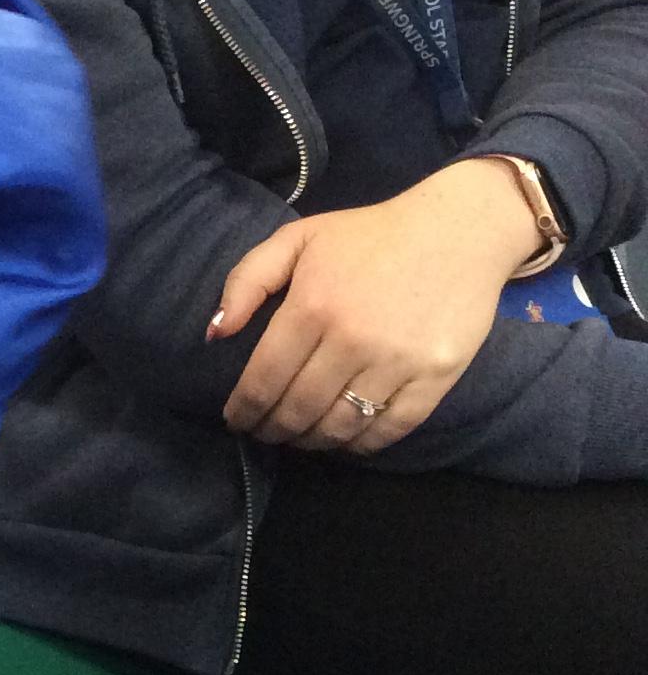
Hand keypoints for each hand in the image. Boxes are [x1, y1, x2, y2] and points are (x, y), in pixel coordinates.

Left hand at [209, 160, 542, 454]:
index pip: (263, 381)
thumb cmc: (370, 235)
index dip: (244, 410)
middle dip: (273, 430)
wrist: (459, 229)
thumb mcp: (299, 239)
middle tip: (265, 433)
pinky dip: (361, 445)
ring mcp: (397, 362)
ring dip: (312, 441)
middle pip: (298, 410)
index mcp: (312, 307)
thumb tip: (215, 334)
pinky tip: (344, 440)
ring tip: (300, 438)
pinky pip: (389, 429)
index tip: (236, 421)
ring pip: (340, 426)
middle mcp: (352, 340)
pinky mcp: (435, 377)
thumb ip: (247, 280)